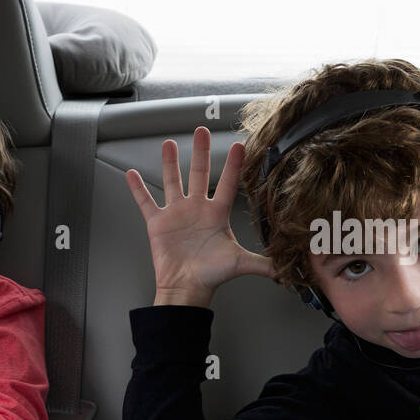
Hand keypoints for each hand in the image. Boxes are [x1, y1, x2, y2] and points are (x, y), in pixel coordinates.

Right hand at [126, 127, 275, 305]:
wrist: (187, 288)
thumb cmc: (212, 275)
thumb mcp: (241, 263)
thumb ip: (265, 263)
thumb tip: (288, 269)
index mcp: (217, 214)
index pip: (228, 184)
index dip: (235, 165)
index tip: (240, 146)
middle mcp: (197, 209)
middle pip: (199, 174)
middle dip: (201, 152)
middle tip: (202, 131)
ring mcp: (177, 214)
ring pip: (172, 182)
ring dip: (170, 163)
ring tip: (170, 144)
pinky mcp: (158, 223)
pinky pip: (146, 202)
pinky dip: (137, 189)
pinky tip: (131, 175)